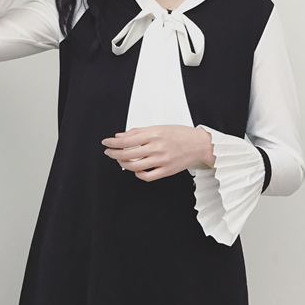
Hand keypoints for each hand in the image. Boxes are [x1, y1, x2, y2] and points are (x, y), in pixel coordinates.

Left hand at [101, 125, 215, 181]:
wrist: (199, 144)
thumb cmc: (180, 134)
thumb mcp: (158, 127)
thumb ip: (138, 132)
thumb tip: (121, 136)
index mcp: (154, 134)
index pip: (126, 140)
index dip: (113, 143)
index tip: (106, 143)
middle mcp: (156, 147)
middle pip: (127, 154)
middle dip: (114, 154)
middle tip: (109, 152)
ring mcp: (161, 160)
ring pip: (134, 166)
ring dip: (123, 164)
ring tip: (120, 161)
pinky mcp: (166, 171)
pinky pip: (147, 176)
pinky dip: (138, 174)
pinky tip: (136, 170)